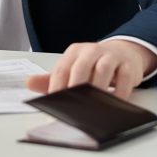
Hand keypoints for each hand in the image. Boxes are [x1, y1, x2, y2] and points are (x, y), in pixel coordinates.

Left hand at [26, 40, 156, 99]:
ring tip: (94, 105)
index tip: (55, 105)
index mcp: (74, 52)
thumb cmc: (92, 64)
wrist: (122, 52)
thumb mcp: (72, 68)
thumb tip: (28, 83)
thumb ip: (51, 78)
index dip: (56, 88)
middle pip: (81, 67)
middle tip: (73, 105)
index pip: (61, 70)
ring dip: (98, 88)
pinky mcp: (128, 65)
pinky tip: (116, 103)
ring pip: (103, 69)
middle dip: (76, 87)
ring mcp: (111, 56)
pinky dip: (120, 91)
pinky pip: (124, 77)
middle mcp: (91, 51)